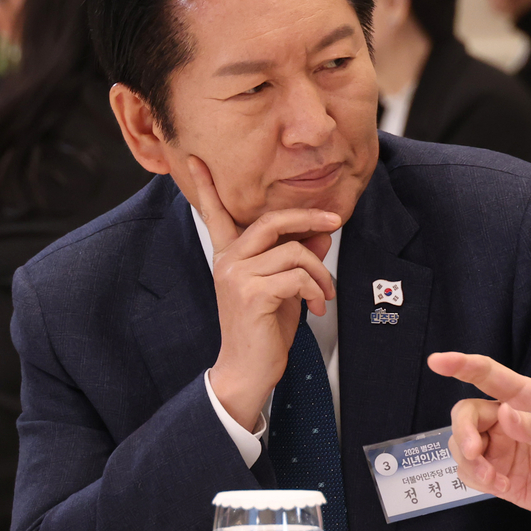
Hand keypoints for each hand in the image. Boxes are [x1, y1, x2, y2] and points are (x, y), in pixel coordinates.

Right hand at [189, 156, 340, 430]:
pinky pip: (298, 275)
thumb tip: (320, 233)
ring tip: (323, 294)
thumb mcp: (285, 289)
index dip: (207, 186)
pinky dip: (316, 289)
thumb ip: (298, 258)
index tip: (195, 159)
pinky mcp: (252, 293)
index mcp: (230, 256)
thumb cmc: (264, 331)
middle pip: (272, 220)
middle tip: (335, 220)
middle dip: (310, 217)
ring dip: (320, 273)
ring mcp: (238, 275)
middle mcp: (229, 261)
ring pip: (295, 251)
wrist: (248, 370)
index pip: (216, 214)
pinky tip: (315, 307)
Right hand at [427, 351, 530, 530]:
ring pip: (460, 443)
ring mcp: (498, 446)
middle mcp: (506, 418)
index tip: (437, 362)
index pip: (488, 375)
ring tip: (494, 479)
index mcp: (526, 398)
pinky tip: (502, 486)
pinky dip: (476, 479)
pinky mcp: (494, 472)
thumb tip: (503, 414)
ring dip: (469, 461)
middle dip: (462, 432)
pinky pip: (467, 470)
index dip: (461, 365)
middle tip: (473, 452)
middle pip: (466, 413)